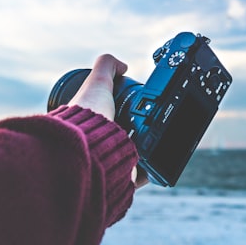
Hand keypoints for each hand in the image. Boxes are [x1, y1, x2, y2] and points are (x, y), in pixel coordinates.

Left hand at [68, 54, 147, 187]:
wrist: (88, 149)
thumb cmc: (87, 117)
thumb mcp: (97, 82)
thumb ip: (107, 66)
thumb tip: (124, 65)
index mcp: (90, 125)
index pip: (111, 117)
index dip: (123, 111)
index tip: (136, 108)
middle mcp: (97, 146)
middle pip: (124, 137)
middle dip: (138, 131)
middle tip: (151, 123)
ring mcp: (109, 163)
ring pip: (133, 157)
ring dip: (145, 150)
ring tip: (157, 140)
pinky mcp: (121, 179)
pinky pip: (140, 176)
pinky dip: (150, 171)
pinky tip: (158, 162)